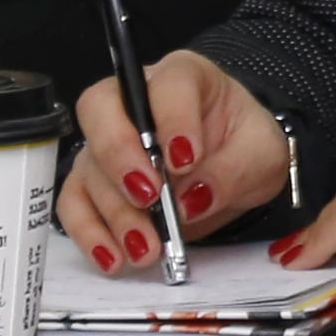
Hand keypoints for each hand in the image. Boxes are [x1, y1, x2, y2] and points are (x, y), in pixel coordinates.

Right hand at [61, 52, 292, 271]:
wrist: (236, 169)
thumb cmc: (246, 145)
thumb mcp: (262, 154)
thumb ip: (233, 170)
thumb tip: (191, 199)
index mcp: (184, 78)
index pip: (167, 85)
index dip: (172, 119)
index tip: (185, 161)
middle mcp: (135, 101)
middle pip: (101, 111)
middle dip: (121, 157)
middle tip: (150, 198)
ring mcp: (107, 140)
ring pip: (90, 166)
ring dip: (115, 212)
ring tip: (148, 248)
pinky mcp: (94, 180)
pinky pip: (74, 202)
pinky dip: (91, 233)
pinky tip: (115, 258)